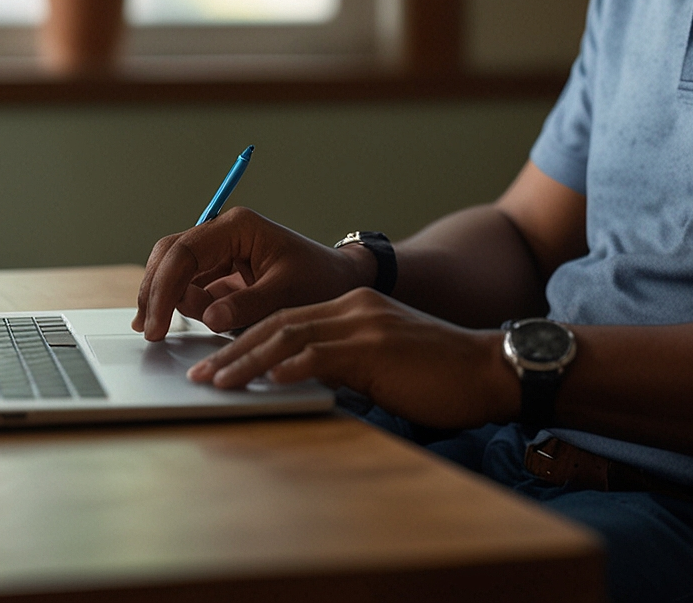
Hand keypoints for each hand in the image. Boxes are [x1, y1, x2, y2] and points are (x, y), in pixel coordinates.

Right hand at [133, 206, 368, 340]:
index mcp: (238, 227)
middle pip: (169, 257)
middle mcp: (223, 235)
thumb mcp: (288, 293)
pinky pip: (190, 288)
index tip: (156, 324)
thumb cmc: (321, 280)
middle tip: (151, 332)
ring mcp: (219, 254)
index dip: (164, 288)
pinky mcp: (220, 274)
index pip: (185, 251)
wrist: (341, 282)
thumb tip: (211, 318)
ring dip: (172, 302)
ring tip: (196, 324)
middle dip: (156, 293)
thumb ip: (247, 305)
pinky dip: (182, 307)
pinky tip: (183, 323)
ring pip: (174, 273)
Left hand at [188, 289, 519, 431]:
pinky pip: (321, 356)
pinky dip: (288, 368)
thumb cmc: (442, 376)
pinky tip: (263, 381)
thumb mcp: (384, 364)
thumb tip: (303, 383)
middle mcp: (353, 309)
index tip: (217, 364)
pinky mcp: (376, 347)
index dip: (246, 341)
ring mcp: (364, 324)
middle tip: (201, 374)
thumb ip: (345, 365)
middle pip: (278, 324)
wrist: (491, 370)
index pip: (286, 320)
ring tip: (216, 382)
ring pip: (289, 337)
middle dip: (233, 351)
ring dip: (246, 362)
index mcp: (353, 309)